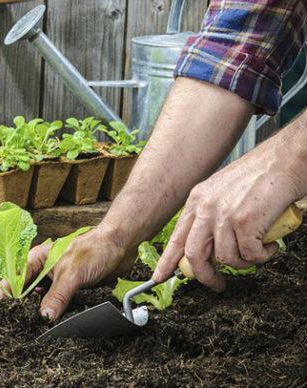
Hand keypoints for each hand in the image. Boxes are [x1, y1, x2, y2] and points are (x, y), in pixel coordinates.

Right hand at [0, 227, 135, 320]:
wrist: (119, 246)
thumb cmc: (94, 249)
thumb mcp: (72, 274)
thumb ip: (58, 295)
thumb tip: (44, 316)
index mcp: (38, 259)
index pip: (16, 278)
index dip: (7, 293)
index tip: (1, 310)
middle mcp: (44, 270)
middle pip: (26, 291)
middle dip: (22, 306)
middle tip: (17, 324)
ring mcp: (57, 280)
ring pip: (41, 299)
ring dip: (39, 311)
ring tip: (32, 327)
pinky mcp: (69, 289)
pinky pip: (57, 304)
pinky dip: (54, 313)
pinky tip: (52, 323)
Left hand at [153, 137, 304, 290]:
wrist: (286, 160)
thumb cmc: (261, 176)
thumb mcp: (223, 192)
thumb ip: (212, 216)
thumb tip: (210, 247)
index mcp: (197, 199)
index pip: (176, 237)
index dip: (167, 261)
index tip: (159, 277)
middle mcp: (205, 207)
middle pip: (194, 254)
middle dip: (205, 276)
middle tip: (217, 284)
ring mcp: (223, 214)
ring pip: (226, 258)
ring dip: (244, 262)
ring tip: (257, 251)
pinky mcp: (244, 222)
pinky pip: (250, 255)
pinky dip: (262, 256)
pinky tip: (269, 245)